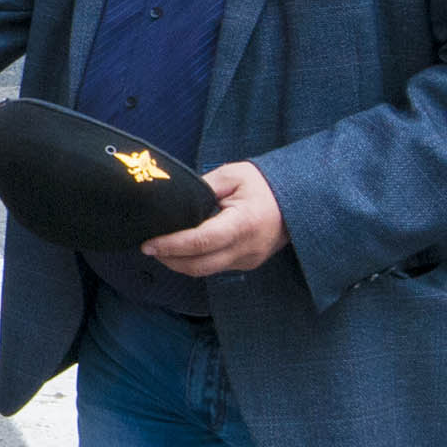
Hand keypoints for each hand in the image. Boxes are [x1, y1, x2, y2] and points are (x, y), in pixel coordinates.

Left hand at [143, 160, 288, 276]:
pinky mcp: (248, 264)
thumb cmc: (263, 183)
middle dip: (169, 259)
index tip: (148, 244)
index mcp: (243, 224)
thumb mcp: (232, 175)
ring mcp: (249, 260)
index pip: (200, 242)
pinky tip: (183, 250)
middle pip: (199, 265)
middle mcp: (247, 248)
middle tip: (148, 248)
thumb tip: (174, 201)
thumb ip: (202, 188)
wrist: (298, 198)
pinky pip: (216, 268)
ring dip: (180, 263)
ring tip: (161, 249)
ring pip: (206, 271)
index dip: (171, 245)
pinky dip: (196, 261)